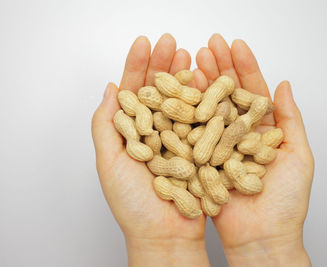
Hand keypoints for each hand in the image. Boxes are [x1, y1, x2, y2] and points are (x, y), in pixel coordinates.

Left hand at [91, 34, 209, 266]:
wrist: (167, 236)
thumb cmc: (134, 206)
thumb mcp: (109, 163)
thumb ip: (105, 126)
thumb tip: (109, 89)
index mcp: (132, 133)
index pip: (133, 93)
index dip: (137, 67)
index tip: (143, 43)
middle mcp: (156, 132)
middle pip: (159, 92)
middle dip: (163, 66)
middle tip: (171, 42)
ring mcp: (179, 140)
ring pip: (182, 103)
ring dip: (185, 78)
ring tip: (190, 56)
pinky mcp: (200, 150)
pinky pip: (202, 123)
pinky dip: (204, 102)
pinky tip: (206, 83)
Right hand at [195, 34, 313, 265]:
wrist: (261, 237)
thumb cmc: (286, 202)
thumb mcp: (299, 156)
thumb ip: (290, 120)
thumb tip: (284, 84)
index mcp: (263, 131)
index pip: (253, 92)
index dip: (245, 68)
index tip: (234, 45)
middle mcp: (239, 135)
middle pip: (228, 96)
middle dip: (219, 69)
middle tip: (209, 45)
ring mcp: (219, 147)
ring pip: (209, 110)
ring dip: (201, 85)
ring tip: (192, 61)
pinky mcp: (202, 162)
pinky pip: (195, 136)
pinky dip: (188, 114)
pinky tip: (181, 93)